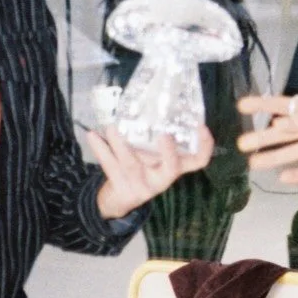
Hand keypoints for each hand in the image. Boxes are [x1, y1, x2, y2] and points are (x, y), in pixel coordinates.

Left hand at [89, 126, 213, 219]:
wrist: (122, 198)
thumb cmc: (143, 169)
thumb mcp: (155, 158)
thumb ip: (158, 138)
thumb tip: (155, 99)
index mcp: (174, 168)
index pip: (198, 160)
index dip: (205, 145)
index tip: (201, 126)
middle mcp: (162, 178)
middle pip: (171, 167)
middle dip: (169, 152)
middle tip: (165, 135)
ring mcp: (141, 184)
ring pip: (132, 164)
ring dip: (121, 145)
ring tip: (112, 128)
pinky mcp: (121, 187)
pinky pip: (109, 166)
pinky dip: (100, 149)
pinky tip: (92, 135)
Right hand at [237, 94, 297, 184]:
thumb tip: (279, 123)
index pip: (280, 105)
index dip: (261, 105)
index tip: (241, 106)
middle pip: (280, 133)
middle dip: (261, 138)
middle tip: (240, 144)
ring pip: (291, 152)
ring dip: (272, 158)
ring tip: (252, 163)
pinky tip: (283, 179)